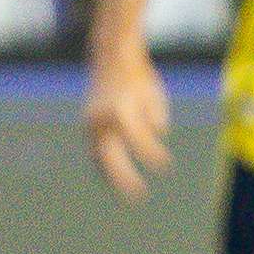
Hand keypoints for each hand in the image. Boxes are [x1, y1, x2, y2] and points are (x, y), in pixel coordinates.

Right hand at [85, 46, 169, 200]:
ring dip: (111, 176)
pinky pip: (95, 150)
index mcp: (120, 111)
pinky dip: (103, 165)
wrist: (111, 58)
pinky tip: (114, 177)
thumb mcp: (155, 95)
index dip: (153, 156)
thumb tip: (156, 139)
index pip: (138, 143)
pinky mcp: (87, 124)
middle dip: (124, 179)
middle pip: (111, 158)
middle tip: (139, 196)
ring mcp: (91, 123)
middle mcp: (101, 119)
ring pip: (98, 157)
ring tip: (126, 192)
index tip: (166, 164)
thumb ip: (156, 120)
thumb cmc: (138, 76)